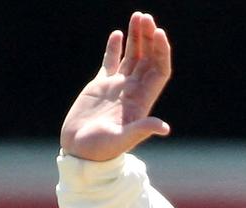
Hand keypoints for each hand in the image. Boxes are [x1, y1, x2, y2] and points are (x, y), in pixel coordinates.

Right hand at [60, 12, 171, 161]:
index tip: (158, 33)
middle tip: (147, 17)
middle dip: (149, 38)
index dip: (161, 52)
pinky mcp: (100, 86)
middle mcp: (133, 91)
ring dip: (136, 37)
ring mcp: (117, 87)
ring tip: (138, 16)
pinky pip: (111, 62)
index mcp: (142, 101)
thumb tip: (164, 127)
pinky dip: (114, 48)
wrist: (81, 152)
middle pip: (147, 60)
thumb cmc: (102, 150)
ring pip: (132, 57)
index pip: (158, 71)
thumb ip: (142, 130)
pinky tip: (118, 33)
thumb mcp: (123, 140)